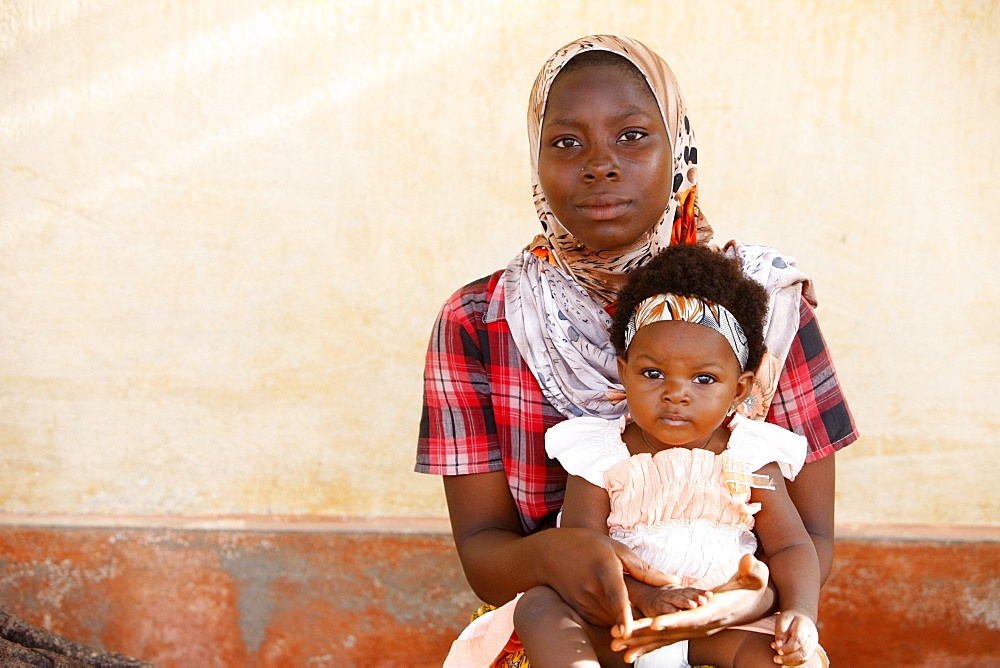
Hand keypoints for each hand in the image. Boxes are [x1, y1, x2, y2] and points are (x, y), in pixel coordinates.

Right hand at [541, 529, 676, 636]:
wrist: (549, 554)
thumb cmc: (587, 546)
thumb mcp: (616, 548)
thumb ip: (644, 569)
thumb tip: (673, 581)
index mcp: (604, 569)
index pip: (616, 594)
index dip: (623, 613)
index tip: (629, 630)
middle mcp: (592, 589)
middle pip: (621, 613)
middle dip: (643, 620)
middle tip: (668, 618)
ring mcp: (584, 603)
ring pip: (616, 620)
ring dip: (633, 621)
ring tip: (650, 614)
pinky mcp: (582, 613)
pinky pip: (606, 621)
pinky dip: (618, 619)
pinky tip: (627, 612)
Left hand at [610, 553, 769, 663]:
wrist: (752, 603)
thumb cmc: (753, 587)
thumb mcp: (756, 577)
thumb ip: (752, 570)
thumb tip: (747, 561)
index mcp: (713, 612)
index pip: (690, 618)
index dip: (673, 621)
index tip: (654, 624)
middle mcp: (700, 625)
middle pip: (669, 632)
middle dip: (644, 635)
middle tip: (619, 639)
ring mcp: (693, 630)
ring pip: (663, 639)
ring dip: (639, 643)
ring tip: (616, 648)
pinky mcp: (687, 630)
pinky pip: (665, 639)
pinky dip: (646, 645)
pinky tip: (628, 652)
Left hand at [772, 608, 817, 664]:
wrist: (801, 618)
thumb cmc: (789, 619)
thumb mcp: (783, 619)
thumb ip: (780, 631)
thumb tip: (778, 645)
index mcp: (805, 625)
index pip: (799, 639)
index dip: (788, 647)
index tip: (778, 650)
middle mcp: (812, 636)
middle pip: (803, 651)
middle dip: (789, 657)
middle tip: (776, 658)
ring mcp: (813, 644)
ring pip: (805, 657)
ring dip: (790, 661)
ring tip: (777, 660)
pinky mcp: (811, 651)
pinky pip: (803, 660)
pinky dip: (793, 662)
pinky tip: (783, 661)